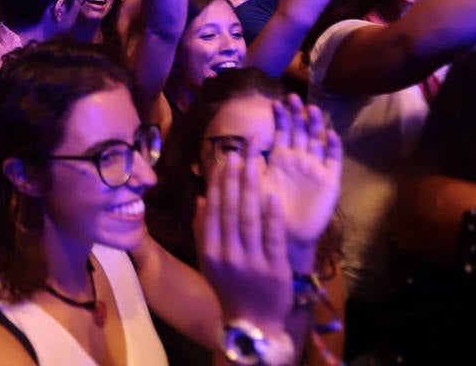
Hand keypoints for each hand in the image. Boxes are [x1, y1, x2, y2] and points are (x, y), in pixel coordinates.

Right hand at [196, 152, 290, 334]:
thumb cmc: (229, 288)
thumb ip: (203, 231)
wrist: (252, 324)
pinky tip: (273, 196)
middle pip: (230, 209)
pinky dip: (272, 216)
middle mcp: (227, 254)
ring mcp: (251, 261)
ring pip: (250, 218)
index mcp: (210, 251)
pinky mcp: (275, 269)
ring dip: (252, 188)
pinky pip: (273, 237)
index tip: (223, 159)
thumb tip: (201, 198)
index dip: (218, 183)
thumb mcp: (209, 261)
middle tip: (239, 152)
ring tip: (255, 164)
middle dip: (234, 178)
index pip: (213, 210)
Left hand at [264, 96, 341, 262]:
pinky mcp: (330, 181)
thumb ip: (250, 162)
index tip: (275, 102)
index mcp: (281, 158)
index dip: (281, 117)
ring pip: (318, 141)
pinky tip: (330, 135)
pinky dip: (334, 147)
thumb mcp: (255, 181)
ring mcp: (316, 168)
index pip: (283, 131)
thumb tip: (248, 137)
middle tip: (294, 97)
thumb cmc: (265, 209)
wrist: (282, 234)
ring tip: (311, 109)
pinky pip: (334, 161)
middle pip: (301, 131)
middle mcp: (299, 160)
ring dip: (316, 125)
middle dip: (298, 114)